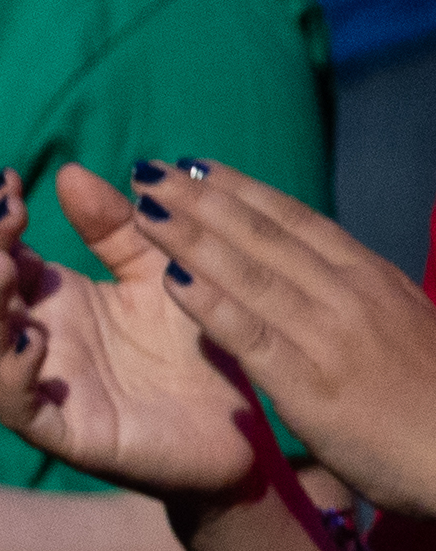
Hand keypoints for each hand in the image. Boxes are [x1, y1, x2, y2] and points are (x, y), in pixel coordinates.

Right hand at [0, 165, 252, 500]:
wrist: (249, 426)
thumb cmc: (200, 347)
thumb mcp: (161, 271)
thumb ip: (118, 228)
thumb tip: (68, 173)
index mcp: (53, 301)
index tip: (11, 179)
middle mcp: (37, 340)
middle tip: (6, 212)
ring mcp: (46, 387)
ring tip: (5, 265)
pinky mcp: (69, 434)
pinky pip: (17, 409)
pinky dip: (13, 376)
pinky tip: (33, 341)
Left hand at [155, 159, 435, 517]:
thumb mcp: (408, 327)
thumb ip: (363, 295)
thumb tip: (323, 266)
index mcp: (375, 279)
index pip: (297, 221)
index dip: (242, 189)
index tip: (195, 165)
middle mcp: (351, 296)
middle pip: (264, 235)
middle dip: (202, 199)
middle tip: (150, 169)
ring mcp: (331, 338)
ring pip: (250, 274)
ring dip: (191, 237)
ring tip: (143, 208)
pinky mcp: (312, 385)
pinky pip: (252, 335)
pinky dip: (212, 304)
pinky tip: (171, 281)